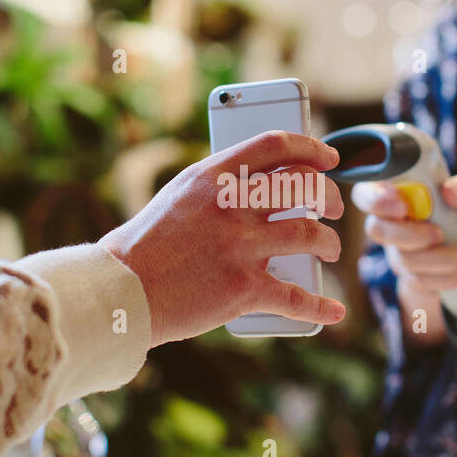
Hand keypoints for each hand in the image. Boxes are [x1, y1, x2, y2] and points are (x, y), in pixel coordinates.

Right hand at [100, 131, 346, 347]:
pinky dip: (320, 305)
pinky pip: (296, 297)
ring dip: (329, 244)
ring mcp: (241, 247)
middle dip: (330, 197)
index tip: (329, 159)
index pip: (276, 145)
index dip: (312, 148)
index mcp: (214, 176)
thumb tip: (260, 185)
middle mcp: (232, 206)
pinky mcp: (244, 289)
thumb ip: (219, 186)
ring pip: (311, 235)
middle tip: (334, 209)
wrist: (121, 290)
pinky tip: (335, 310)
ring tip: (328, 251)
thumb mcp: (179, 196)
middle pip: (305, 187)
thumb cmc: (146, 245)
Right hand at [352, 173, 456, 343]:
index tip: (402, 205)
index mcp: (398, 194)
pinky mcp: (408, 275)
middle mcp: (390, 222)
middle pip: (376, 229)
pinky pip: (418, 280)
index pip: (365, 193)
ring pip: (403, 258)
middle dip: (408, 234)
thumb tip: (448, 191)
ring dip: (440, 258)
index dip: (375, 199)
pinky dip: (445, 277)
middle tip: (438, 234)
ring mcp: (396, 251)